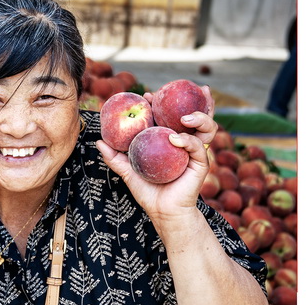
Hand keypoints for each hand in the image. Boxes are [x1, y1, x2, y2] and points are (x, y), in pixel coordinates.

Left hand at [96, 85, 215, 225]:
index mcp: (170, 140)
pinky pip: (198, 147)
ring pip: (207, 128)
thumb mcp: (128, 171)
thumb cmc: (148, 191)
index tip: (148, 95)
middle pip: (196, 116)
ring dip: (199, 117)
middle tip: (182, 93)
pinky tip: (176, 139)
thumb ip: (114, 157)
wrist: (162, 212)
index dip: (163, 102)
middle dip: (196, 101)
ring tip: (185, 117)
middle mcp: (184, 142)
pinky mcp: (200, 164)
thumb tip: (98, 141)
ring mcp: (194, 152)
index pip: (171, 116)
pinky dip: (188, 141)